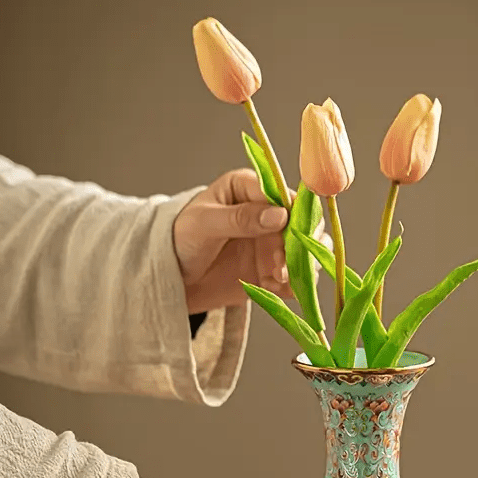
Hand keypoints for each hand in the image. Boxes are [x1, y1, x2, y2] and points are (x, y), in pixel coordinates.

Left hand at [173, 168, 330, 312]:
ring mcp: (273, 244)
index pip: (284, 196)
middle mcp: (268, 214)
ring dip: (300, 266)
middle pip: (304, 225)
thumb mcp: (204, 223)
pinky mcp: (273, 270)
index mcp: (250, 189)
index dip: (293, 215)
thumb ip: (240, 218)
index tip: (288, 234)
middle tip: (281, 265)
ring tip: (278, 279)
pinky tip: (274, 289)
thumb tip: (280, 214)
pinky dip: (292, 286)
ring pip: (307, 252)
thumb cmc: (179, 238)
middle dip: (299, 245)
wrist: (170, 276)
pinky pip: (296, 278)